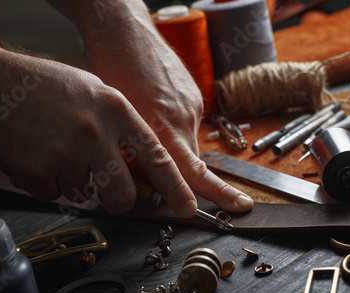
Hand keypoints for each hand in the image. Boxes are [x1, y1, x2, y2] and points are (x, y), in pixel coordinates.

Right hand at [0, 56, 197, 217]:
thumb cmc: (46, 88)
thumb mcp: (95, 92)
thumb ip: (120, 126)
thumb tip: (139, 164)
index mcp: (115, 112)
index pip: (156, 157)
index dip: (174, 187)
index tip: (186, 207)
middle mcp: (95, 135)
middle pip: (121, 195)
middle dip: (115, 200)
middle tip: (102, 187)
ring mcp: (65, 156)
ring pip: (83, 196)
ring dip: (72, 181)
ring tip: (55, 149)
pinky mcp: (38, 174)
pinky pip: (53, 195)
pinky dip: (47, 182)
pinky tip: (37, 154)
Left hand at [78, 3, 253, 212]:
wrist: (124, 29)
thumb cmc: (110, 69)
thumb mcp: (113, 118)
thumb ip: (130, 150)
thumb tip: (140, 178)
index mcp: (160, 126)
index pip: (191, 170)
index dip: (210, 193)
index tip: (231, 207)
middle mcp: (182, 116)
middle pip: (198, 162)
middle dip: (216, 186)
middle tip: (239, 204)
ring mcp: (191, 104)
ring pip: (189, 142)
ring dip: (178, 152)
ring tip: (157, 141)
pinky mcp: (193, 94)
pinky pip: (189, 123)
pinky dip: (177, 130)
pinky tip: (160, 121)